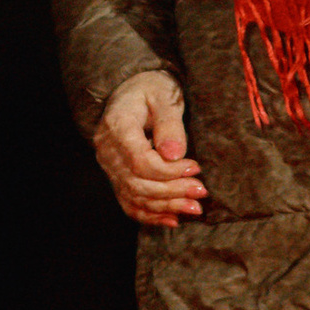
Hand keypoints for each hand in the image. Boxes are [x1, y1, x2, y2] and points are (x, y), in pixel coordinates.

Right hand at [93, 70, 206, 226]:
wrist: (130, 92)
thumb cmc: (150, 90)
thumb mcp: (164, 96)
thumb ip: (169, 123)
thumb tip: (174, 154)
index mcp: (117, 126)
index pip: (140, 161)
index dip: (169, 171)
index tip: (195, 168)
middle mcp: (108, 150)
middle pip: (137, 183)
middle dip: (172, 192)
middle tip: (201, 191)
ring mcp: (109, 166)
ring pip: (134, 196)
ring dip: (166, 206)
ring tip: (195, 208)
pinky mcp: (117, 176)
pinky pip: (129, 203)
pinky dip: (151, 215)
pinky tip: (173, 220)